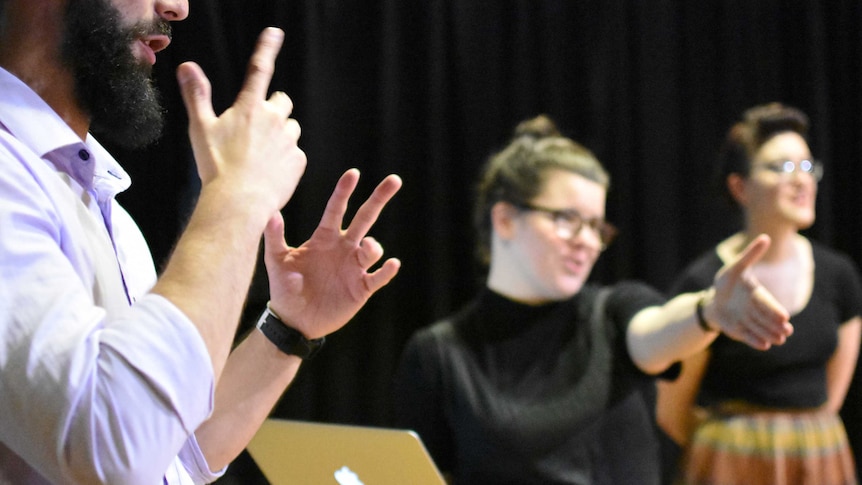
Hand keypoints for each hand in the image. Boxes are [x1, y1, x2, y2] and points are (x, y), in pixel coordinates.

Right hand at [176, 27, 305, 216]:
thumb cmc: (216, 166)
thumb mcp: (200, 128)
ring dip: (281, 135)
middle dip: (273, 110)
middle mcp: (273, 119)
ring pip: (291, 128)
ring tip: (260, 156)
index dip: (267, 48)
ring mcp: (289, 140)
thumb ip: (196, 95)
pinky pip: (296, 153)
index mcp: (249, 107)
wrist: (239, 202)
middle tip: (256, 129)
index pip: (259, 70)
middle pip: (282, 102)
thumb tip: (186, 65)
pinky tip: (269, 172)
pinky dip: (286, 159)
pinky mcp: (299, 161)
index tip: (275, 33)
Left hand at [264, 169, 401, 338]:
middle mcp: (343, 248)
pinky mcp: (362, 288)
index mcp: (324, 238)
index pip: (336, 209)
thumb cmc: (284, 288)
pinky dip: (387, 270)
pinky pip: (378, 277)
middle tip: (394, 180)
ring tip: (368, 247)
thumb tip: (272, 213)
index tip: (353, 173)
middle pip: (365, 218)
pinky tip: (391, 263)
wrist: (294, 320)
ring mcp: (354, 267)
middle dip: (378, 199)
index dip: (344, 192)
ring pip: (372, 248)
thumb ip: (274, 237)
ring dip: (373, 245)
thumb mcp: (276, 261)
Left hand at [706, 234, 793, 349]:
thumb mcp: (735, 268)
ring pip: (761, 329)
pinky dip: (755, 341)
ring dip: (769, 334)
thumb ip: (750, 255)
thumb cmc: (727, 283)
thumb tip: (765, 238)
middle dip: (776, 325)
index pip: (768, 303)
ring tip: (779, 340)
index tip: (785, 316)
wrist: (713, 301)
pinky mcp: (740, 331)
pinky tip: (765, 346)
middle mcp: (756, 310)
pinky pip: (748, 337)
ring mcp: (748, 322)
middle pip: (767, 319)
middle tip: (787, 331)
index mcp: (757, 295)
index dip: (775, 310)